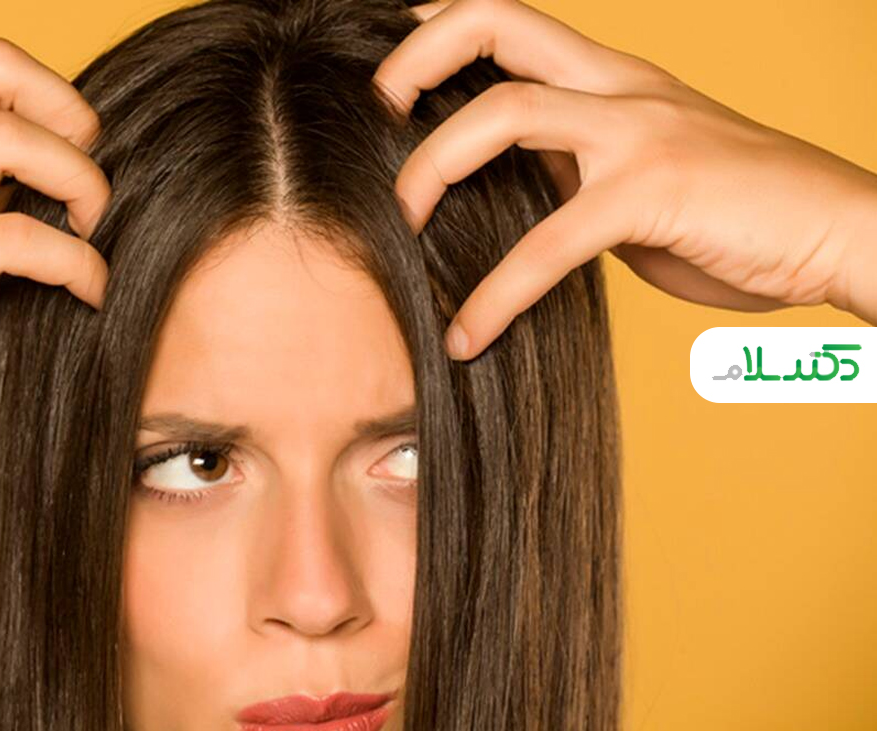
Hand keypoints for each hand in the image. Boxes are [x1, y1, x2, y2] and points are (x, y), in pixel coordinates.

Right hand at [0, 36, 110, 464]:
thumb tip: (17, 206)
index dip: (43, 95)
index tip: (68, 159)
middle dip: (71, 115)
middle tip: (88, 188)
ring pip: (11, 141)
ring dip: (82, 184)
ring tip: (93, 237)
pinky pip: (12, 241)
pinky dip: (74, 263)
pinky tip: (90, 294)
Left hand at [373, 0, 876, 359]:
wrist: (837, 231)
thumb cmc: (735, 210)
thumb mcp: (637, 172)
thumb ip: (573, 168)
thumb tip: (504, 190)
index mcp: (612, 76)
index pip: (508, 20)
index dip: (437, 32)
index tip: (390, 80)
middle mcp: (620, 85)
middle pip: (497, 22)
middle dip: (416, 60)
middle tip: (373, 118)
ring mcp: (638, 132)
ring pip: (506, 113)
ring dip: (431, 168)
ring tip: (398, 226)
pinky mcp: (653, 194)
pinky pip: (548, 242)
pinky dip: (495, 295)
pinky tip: (466, 337)